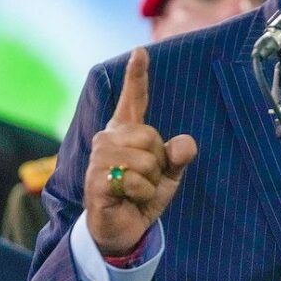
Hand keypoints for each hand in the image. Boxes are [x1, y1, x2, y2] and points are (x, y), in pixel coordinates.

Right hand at [84, 48, 197, 255]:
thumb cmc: (143, 196)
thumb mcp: (169, 174)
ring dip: (151, 182)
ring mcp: (99, 157)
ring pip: (146, 160)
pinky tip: (128, 200)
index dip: (137, 74)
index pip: (134, 99)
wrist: (123, 229)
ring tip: (136, 190)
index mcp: (127, 131)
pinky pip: (136, 181)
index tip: (140, 51)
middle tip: (145, 180)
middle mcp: (109, 138)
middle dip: (159, 163)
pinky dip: (143, 195)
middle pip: (151, 136)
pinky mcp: (96, 179)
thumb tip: (184, 145)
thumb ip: (179, 155)